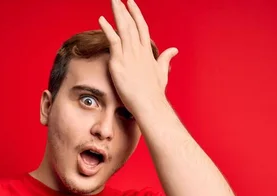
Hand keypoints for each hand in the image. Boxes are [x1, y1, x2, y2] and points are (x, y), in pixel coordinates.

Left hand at [98, 0, 177, 116]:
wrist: (149, 104)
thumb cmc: (154, 93)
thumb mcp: (162, 73)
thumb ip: (165, 59)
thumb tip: (174, 50)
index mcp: (147, 52)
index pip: (142, 28)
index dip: (136, 14)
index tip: (131, 3)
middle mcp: (139, 50)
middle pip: (131, 24)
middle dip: (125, 10)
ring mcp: (129, 55)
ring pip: (123, 29)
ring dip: (117, 14)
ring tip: (113, 1)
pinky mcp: (119, 62)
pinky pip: (113, 41)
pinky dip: (107, 29)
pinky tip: (102, 19)